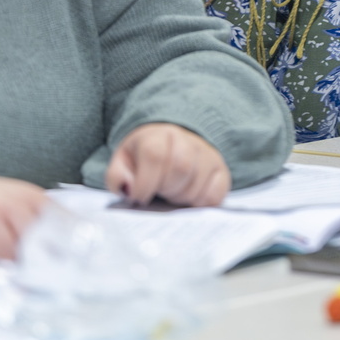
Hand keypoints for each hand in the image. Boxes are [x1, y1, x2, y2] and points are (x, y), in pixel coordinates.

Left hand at [106, 124, 230, 205]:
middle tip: (158, 192)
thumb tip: (128, 188)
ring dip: (180, 198)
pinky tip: (188, 198)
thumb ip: (117, 177)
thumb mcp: (122, 163)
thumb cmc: (143, 159)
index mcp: (159, 135)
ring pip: (197, 185)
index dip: (145, 182)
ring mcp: (208, 155)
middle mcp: (188, 140)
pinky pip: (215, 195)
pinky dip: (199, 204)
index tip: (139, 197)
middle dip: (165, 190)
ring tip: (171, 193)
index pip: (155, 155)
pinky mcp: (221, 171)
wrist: (170, 146)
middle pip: (180, 169)